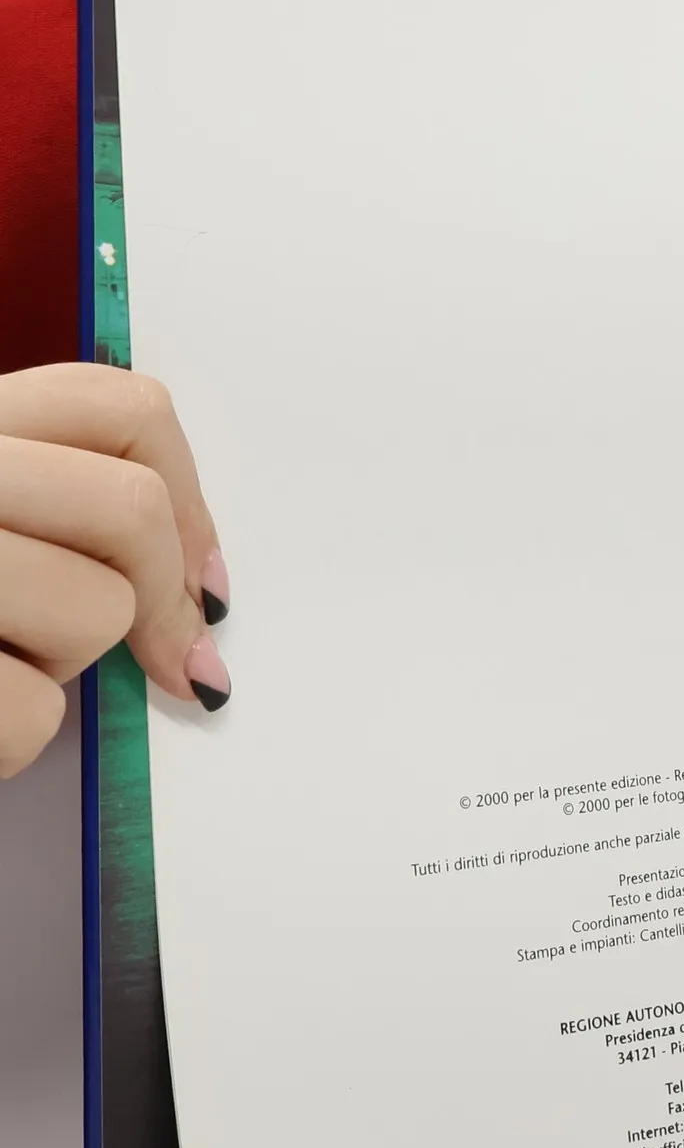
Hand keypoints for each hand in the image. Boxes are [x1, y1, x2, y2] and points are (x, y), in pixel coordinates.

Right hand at [0, 365, 229, 777]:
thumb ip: (55, 510)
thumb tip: (200, 600)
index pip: (122, 407)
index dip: (187, 504)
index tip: (197, 584)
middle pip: (128, 512)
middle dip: (138, 597)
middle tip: (93, 645)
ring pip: (97, 611)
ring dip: (58, 664)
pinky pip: (35, 713)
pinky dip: (7, 740)